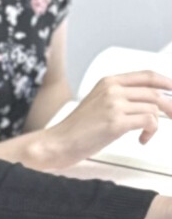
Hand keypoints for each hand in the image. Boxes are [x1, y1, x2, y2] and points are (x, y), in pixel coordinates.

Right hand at [43, 71, 171, 165]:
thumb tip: (149, 102)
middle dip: (170, 106)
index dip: (167, 81)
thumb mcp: (97, 103)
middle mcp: (112, 90)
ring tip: (147, 133)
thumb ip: (120, 97)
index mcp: (108, 82)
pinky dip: (151, 132)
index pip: (147, 76)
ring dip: (157, 123)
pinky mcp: (116, 122)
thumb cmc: (75, 129)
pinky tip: (142, 139)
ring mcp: (114, 105)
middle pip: (155, 93)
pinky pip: (149, 122)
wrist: (57, 143)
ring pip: (154, 108)